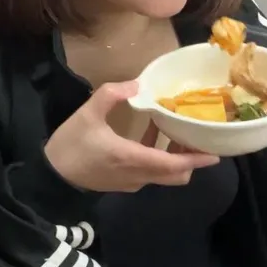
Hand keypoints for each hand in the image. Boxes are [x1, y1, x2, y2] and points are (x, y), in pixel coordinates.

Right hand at [45, 81, 218, 191]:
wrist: (51, 178)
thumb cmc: (70, 147)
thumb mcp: (87, 114)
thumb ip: (112, 95)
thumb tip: (137, 84)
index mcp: (133, 159)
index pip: (173, 165)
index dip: (196, 160)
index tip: (215, 154)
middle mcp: (138, 175)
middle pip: (176, 175)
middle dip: (191, 159)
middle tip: (197, 136)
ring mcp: (132, 182)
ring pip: (165, 175)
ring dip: (175, 157)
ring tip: (178, 130)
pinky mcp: (125, 182)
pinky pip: (152, 173)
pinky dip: (159, 157)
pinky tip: (153, 134)